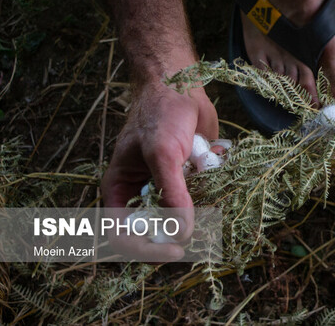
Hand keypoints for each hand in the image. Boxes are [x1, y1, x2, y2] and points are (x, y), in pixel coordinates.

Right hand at [102, 82, 217, 259]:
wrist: (182, 84)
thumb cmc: (162, 114)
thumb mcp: (162, 153)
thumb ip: (171, 193)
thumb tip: (183, 233)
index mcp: (121, 189)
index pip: (124, 234)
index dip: (146, 248)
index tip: (175, 249)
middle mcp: (143, 191)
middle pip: (158, 229)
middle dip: (181, 227)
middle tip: (205, 226)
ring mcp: (168, 185)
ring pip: (185, 215)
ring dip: (202, 204)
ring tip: (206, 175)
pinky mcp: (191, 177)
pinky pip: (203, 196)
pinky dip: (213, 185)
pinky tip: (211, 156)